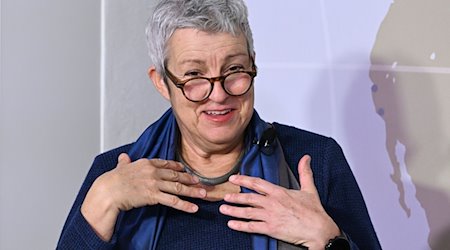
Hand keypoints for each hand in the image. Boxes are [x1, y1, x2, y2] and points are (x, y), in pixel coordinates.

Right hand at [81, 153, 206, 240]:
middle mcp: (153, 171)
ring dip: (193, 191)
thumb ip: (124, 162)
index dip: (177, 167)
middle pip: (176, 175)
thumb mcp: (120, 167)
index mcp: (146, 163)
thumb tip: (124, 157)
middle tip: (200, 182)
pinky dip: (185, 205)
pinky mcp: (154, 196)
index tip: (185, 169)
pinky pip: (173, 201)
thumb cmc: (111, 181)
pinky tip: (194, 207)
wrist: (108, 191)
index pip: (166, 164)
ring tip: (203, 194)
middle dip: (190, 179)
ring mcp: (155, 183)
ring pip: (178, 187)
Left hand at [219, 155, 339, 249]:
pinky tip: (232, 225)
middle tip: (225, 196)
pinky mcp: (271, 229)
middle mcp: (272, 203)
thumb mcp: (309, 189)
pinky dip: (240, 226)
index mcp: (279, 192)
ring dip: (234, 210)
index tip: (234, 178)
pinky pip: (252, 227)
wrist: (319, 230)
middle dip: (235, 196)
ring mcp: (270, 216)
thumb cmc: (314, 212)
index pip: (257, 183)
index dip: (244, 179)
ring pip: (247, 212)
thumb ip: (305, 172)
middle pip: (249, 198)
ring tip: (224, 209)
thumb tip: (306, 158)